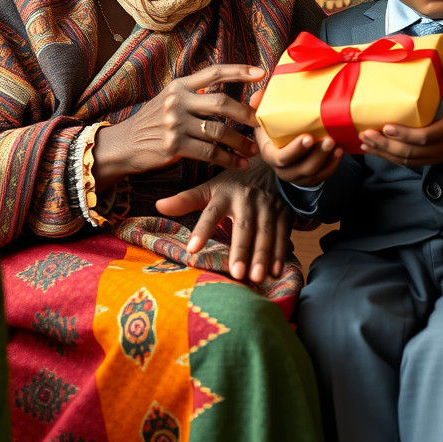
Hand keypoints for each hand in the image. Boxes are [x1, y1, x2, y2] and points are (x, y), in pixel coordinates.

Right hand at [92, 64, 264, 190]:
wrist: (122, 145)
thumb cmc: (153, 122)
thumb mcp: (169, 99)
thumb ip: (194, 94)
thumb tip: (227, 92)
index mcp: (179, 85)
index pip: (215, 72)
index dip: (240, 71)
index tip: (262, 73)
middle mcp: (177, 101)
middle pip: (222, 102)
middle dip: (246, 114)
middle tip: (260, 123)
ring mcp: (175, 123)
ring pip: (219, 131)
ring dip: (240, 142)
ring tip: (252, 149)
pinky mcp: (174, 146)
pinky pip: (210, 153)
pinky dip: (228, 160)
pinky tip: (239, 164)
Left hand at [156, 162, 291, 282]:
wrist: (272, 164)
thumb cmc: (236, 182)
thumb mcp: (211, 187)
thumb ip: (186, 199)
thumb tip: (158, 205)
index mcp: (225, 194)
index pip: (211, 212)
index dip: (202, 229)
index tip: (192, 249)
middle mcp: (247, 200)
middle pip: (244, 227)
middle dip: (241, 250)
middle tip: (237, 274)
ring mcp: (268, 206)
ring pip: (265, 233)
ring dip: (262, 255)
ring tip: (256, 277)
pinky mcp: (284, 213)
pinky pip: (283, 234)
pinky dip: (281, 253)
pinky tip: (275, 271)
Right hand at [250, 89, 344, 186]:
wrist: (284, 144)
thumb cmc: (275, 128)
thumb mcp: (266, 117)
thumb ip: (260, 105)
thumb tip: (257, 96)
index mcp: (270, 153)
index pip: (280, 158)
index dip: (294, 150)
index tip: (308, 137)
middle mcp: (282, 168)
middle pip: (301, 167)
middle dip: (317, 154)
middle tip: (329, 140)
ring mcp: (297, 175)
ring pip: (314, 172)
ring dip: (327, 158)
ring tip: (337, 144)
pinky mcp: (311, 177)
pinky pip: (323, 174)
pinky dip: (332, 164)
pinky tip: (339, 151)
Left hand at [359, 56, 442, 168]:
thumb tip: (442, 53)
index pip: (425, 136)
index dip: (405, 134)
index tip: (386, 127)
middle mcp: (441, 147)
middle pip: (411, 152)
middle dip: (386, 145)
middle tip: (367, 134)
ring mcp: (433, 156)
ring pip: (406, 160)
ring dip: (383, 153)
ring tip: (365, 142)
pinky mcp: (426, 160)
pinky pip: (406, 163)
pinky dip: (388, 157)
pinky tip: (374, 150)